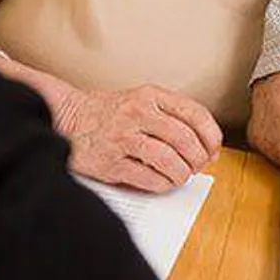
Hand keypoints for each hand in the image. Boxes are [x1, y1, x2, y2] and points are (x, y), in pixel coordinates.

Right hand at [57, 85, 222, 192]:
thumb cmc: (109, 113)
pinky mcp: (109, 162)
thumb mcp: (142, 101)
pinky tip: (162, 182)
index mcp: (150, 96)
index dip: (211, 136)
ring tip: (180, 176)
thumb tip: (206, 145)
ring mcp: (122, 138)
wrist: (65, 117)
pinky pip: (147, 178)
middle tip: (198, 167)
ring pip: (168, 160)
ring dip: (182, 174)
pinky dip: (162, 184)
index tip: (214, 150)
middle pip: (184, 139)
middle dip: (198, 158)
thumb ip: (171, 116)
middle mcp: (137, 113)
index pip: (195, 114)